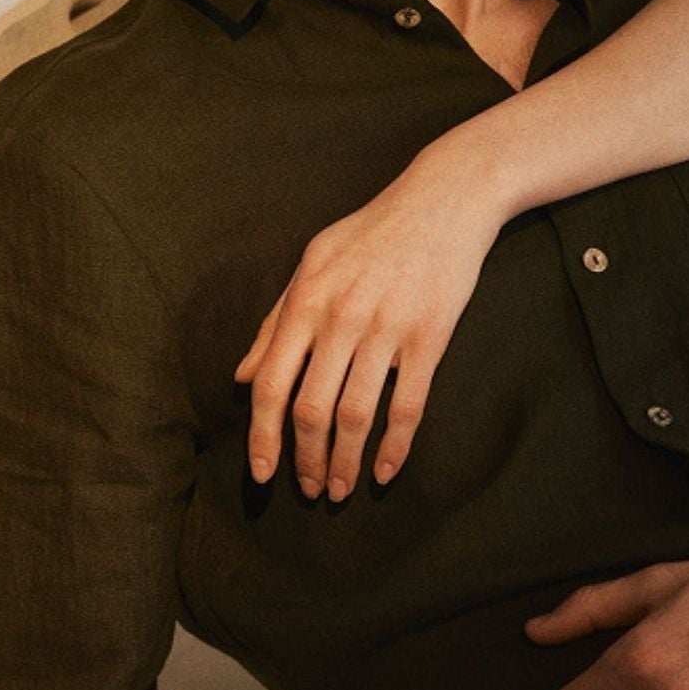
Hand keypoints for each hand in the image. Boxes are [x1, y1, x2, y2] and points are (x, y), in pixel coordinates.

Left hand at [236, 151, 503, 500]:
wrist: (444, 200)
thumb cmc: (372, 232)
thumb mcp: (312, 264)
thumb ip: (275, 322)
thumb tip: (244, 378)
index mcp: (306, 302)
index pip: (272, 384)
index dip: (263, 436)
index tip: (263, 473)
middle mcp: (341, 319)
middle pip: (311, 409)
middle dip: (306, 460)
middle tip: (309, 489)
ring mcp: (387, 329)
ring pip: (357, 415)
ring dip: (345, 462)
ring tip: (341, 489)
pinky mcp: (429, 337)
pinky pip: (408, 405)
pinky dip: (395, 446)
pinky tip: (386, 471)